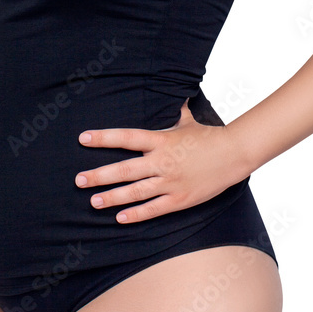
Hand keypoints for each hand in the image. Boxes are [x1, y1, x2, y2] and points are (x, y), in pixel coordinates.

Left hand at [74, 99, 249, 223]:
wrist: (234, 155)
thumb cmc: (209, 137)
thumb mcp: (189, 121)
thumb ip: (177, 111)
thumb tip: (178, 94)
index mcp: (162, 141)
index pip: (126, 138)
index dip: (104, 138)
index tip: (84, 138)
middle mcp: (162, 162)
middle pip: (124, 170)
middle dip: (99, 175)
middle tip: (79, 180)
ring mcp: (170, 182)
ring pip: (135, 192)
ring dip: (112, 197)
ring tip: (93, 201)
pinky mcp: (179, 199)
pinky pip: (153, 209)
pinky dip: (135, 214)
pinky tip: (120, 217)